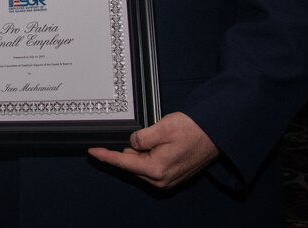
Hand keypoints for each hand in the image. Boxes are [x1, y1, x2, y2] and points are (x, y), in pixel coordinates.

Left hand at [88, 112, 217, 188]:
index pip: (123, 162)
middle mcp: (161, 179)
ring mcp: (167, 179)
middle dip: (126, 151)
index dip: (106, 156)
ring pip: (140, 165)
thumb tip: (131, 143)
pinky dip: (147, 155)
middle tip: (134, 136)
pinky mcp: (172, 175)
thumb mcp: (162, 128)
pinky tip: (155, 144)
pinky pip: (151, 166)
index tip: (91, 151)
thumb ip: (141, 137)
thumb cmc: (191, 130)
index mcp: (156, 168)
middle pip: (131, 165)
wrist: (215, 135)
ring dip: (139, 153)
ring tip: (155, 137)